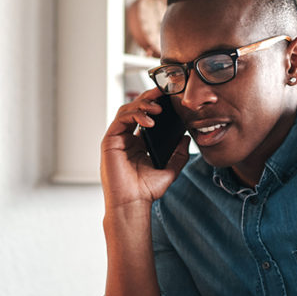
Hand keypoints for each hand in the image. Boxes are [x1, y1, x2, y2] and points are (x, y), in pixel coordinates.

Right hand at [101, 87, 190, 209]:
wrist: (132, 204)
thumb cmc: (146, 191)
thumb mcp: (170, 170)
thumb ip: (179, 155)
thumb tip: (186, 138)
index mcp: (138, 143)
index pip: (146, 116)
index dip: (155, 104)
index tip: (170, 97)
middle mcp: (126, 138)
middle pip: (135, 108)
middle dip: (149, 97)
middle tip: (164, 91)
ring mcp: (117, 139)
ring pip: (127, 110)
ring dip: (143, 104)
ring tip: (159, 107)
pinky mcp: (109, 141)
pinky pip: (121, 120)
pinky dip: (135, 115)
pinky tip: (150, 120)